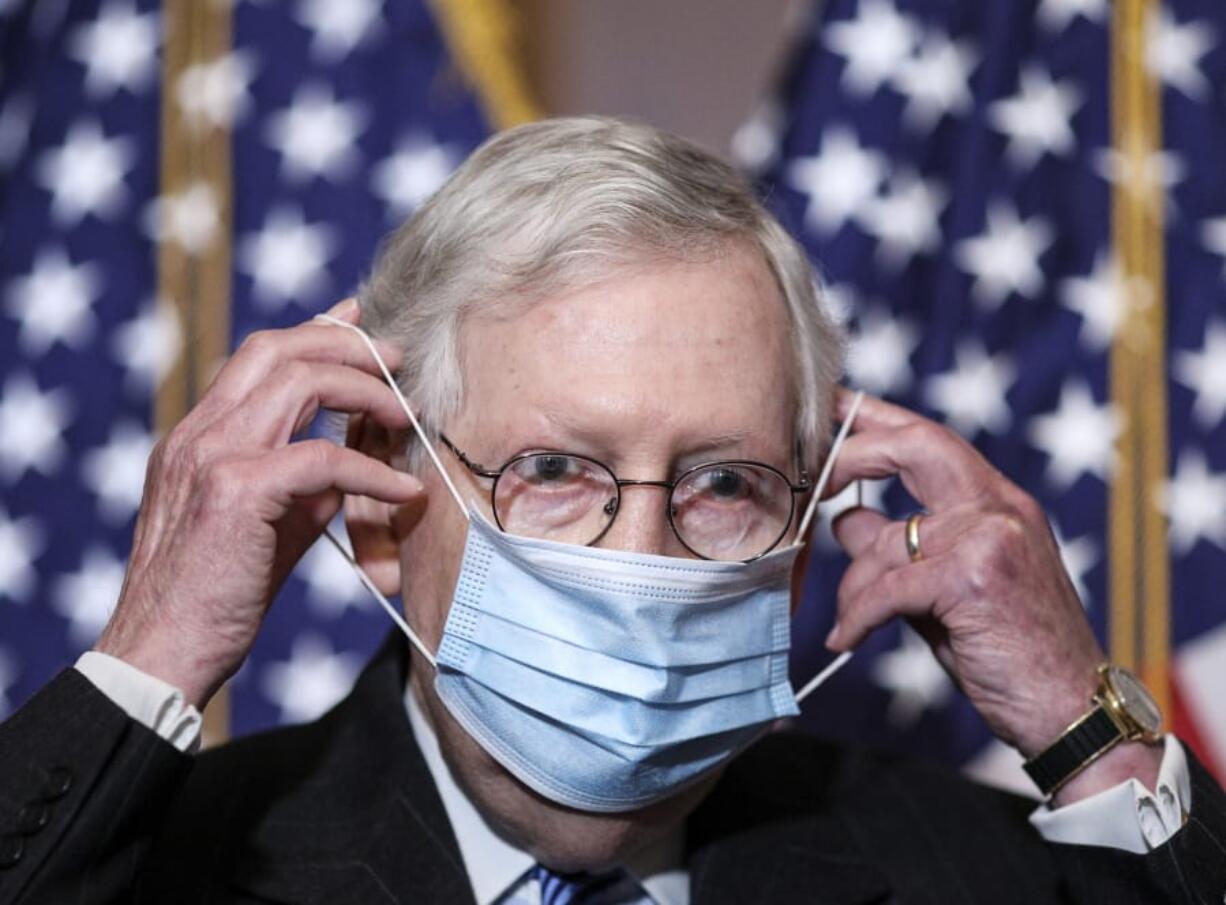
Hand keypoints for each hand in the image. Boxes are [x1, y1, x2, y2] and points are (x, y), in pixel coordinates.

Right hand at [95, 299, 422, 707]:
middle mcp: (198, 435)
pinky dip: (371, 470)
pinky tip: (402, 491)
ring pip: (299, 384)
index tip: (357, 323)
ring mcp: (211, 457)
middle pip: (278, 351)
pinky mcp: (235, 493)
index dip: (313, 332)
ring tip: (404, 413)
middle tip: (395, 360)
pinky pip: (321, 458)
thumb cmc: (213, 598)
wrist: (161, 653)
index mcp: (197, 437)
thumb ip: (301, 484)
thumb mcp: (264, 525)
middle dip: (346, 346)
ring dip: (364, 391)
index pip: (256, 358)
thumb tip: (352, 460)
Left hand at [823, 390, 1159, 800]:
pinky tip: (846, 639)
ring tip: (851, 622)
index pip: (930, 438)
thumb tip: (844, 519)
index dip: (876, 418)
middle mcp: (1000, 507)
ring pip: (885, 540)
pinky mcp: (973, 579)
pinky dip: (858, 616)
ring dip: (855, 585)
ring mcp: (991, 538)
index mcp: (998, 502)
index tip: (831, 405)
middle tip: (814, 478)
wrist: (1071, 710)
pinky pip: (885, 588)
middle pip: (915, 444)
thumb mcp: (948, 587)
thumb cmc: (1010, 652)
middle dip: (854, 454)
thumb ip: (902, 548)